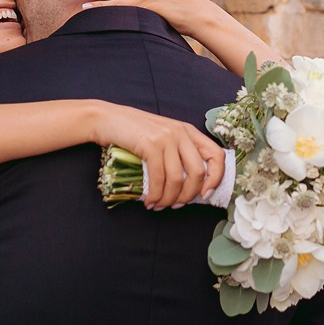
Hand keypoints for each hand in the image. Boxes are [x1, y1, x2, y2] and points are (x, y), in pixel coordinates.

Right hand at [95, 102, 226, 208]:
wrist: (107, 119)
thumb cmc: (134, 131)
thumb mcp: (163, 137)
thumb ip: (177, 153)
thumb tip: (189, 185)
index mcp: (189, 131)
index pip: (216, 155)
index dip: (216, 178)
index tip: (206, 194)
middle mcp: (181, 132)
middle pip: (198, 171)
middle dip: (189, 195)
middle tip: (178, 204)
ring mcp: (166, 138)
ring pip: (178, 178)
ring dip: (169, 198)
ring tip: (159, 205)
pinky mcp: (150, 145)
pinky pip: (159, 178)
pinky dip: (155, 194)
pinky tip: (150, 200)